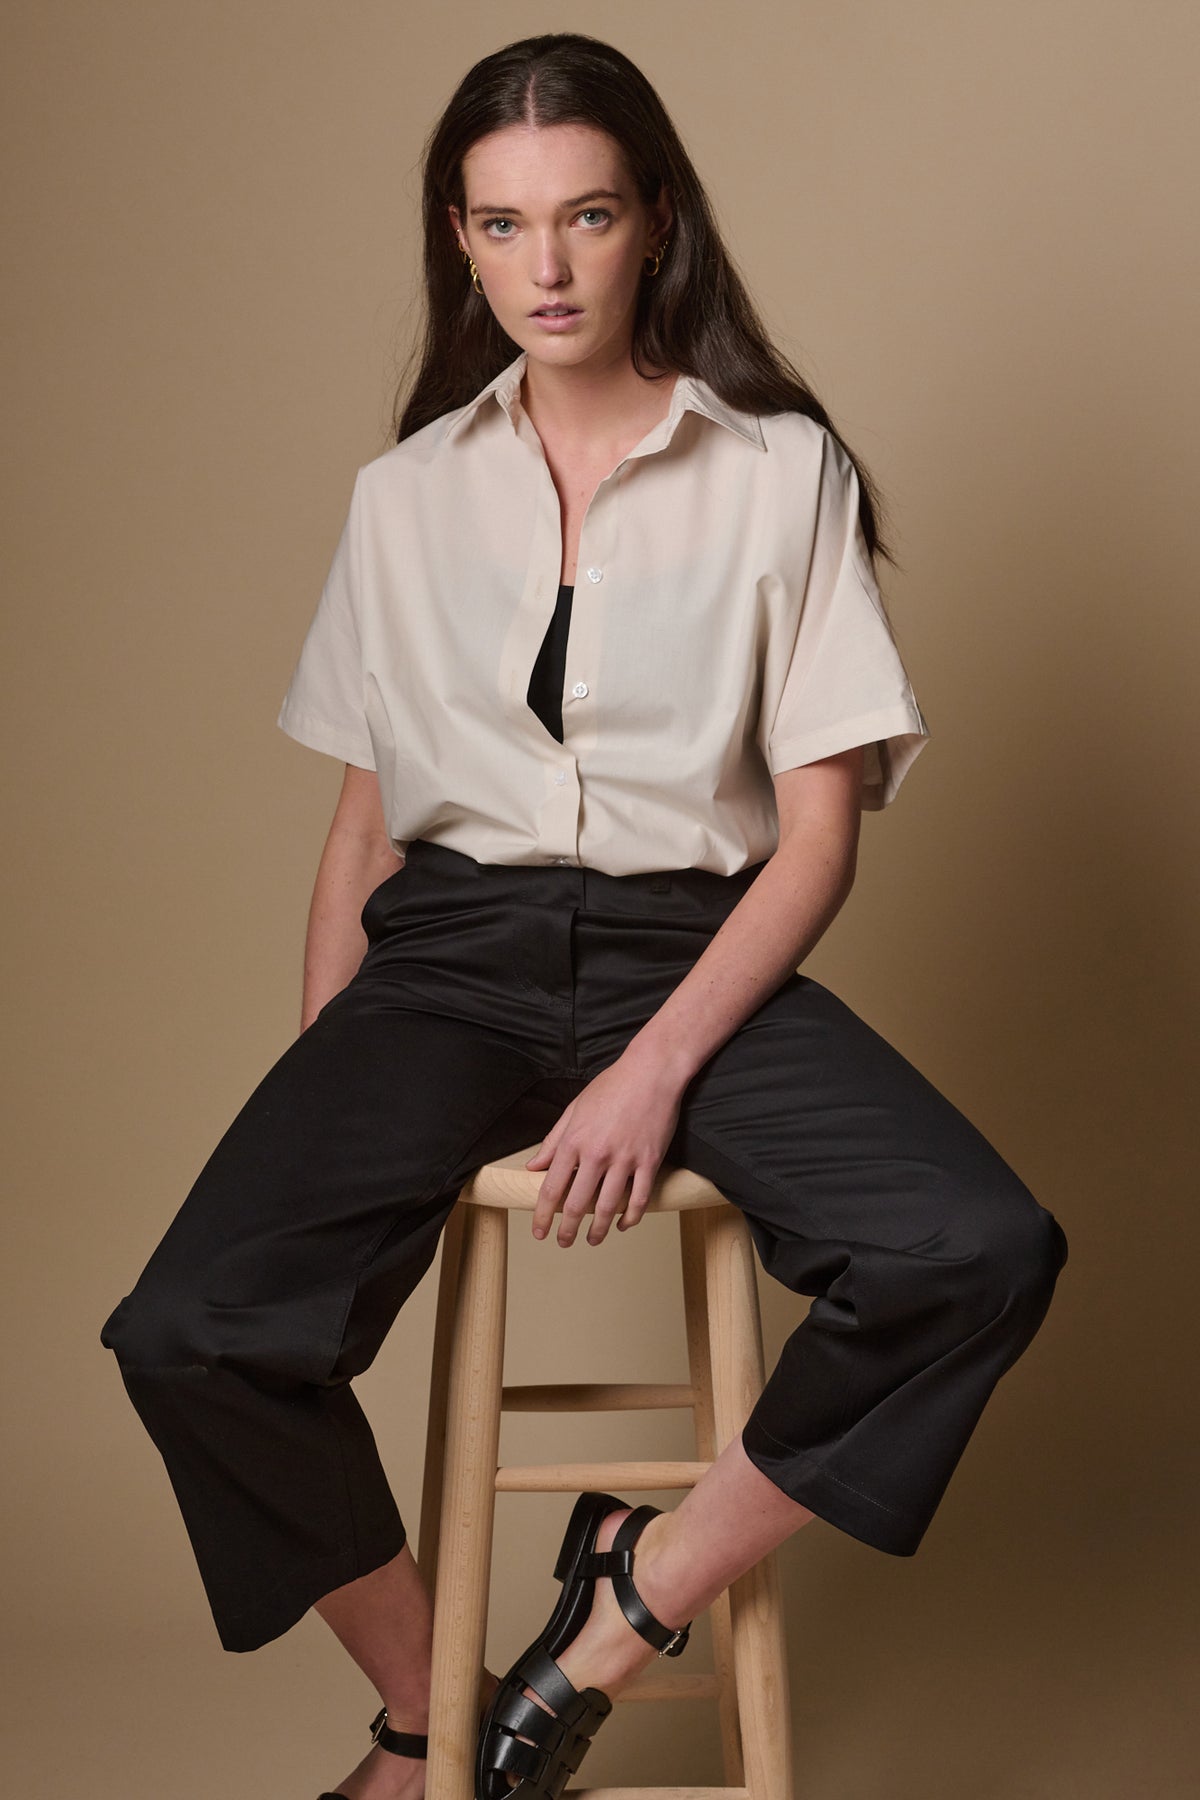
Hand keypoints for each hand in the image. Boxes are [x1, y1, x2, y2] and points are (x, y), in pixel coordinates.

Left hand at [525, 1055, 684, 1246]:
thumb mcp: (574, 1109)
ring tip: (592, 1240)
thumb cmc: (612, 1086)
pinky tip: (622, 1225)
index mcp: (574, 1141)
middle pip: (577, 1204)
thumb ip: (553, 1140)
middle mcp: (597, 1154)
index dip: (543, 1215)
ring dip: (597, 1230)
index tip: (539, 1231)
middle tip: (563, 1243)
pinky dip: (630, 1218)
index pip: (551, 1188)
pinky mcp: (649, 1161)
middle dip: (567, 1230)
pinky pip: (639, 1199)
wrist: (651, 1071)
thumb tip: (533, 1166)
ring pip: (607, 1207)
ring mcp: (625, 1159)